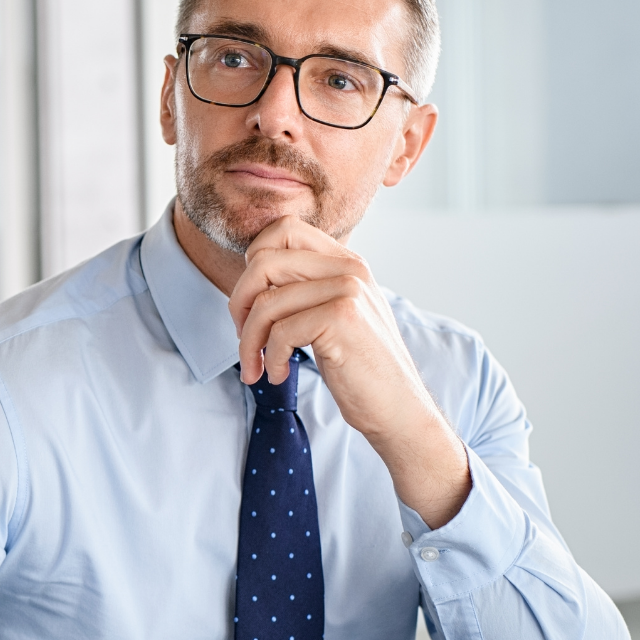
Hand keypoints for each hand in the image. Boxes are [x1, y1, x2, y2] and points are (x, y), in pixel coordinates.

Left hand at [228, 216, 469, 526]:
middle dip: (239, 303)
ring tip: (256, 366)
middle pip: (263, 262)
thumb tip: (251, 275)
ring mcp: (347, 289)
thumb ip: (306, 288)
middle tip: (244, 338)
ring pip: (265, 302)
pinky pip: (280, 331)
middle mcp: (349, 268)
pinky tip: (279, 375)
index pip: (282, 229)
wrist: (399, 409)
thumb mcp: (335, 315)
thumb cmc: (360, 369)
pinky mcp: (342, 317)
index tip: (251, 303)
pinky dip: (271, 359)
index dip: (252, 262)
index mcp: (346, 261)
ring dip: (249, 341)